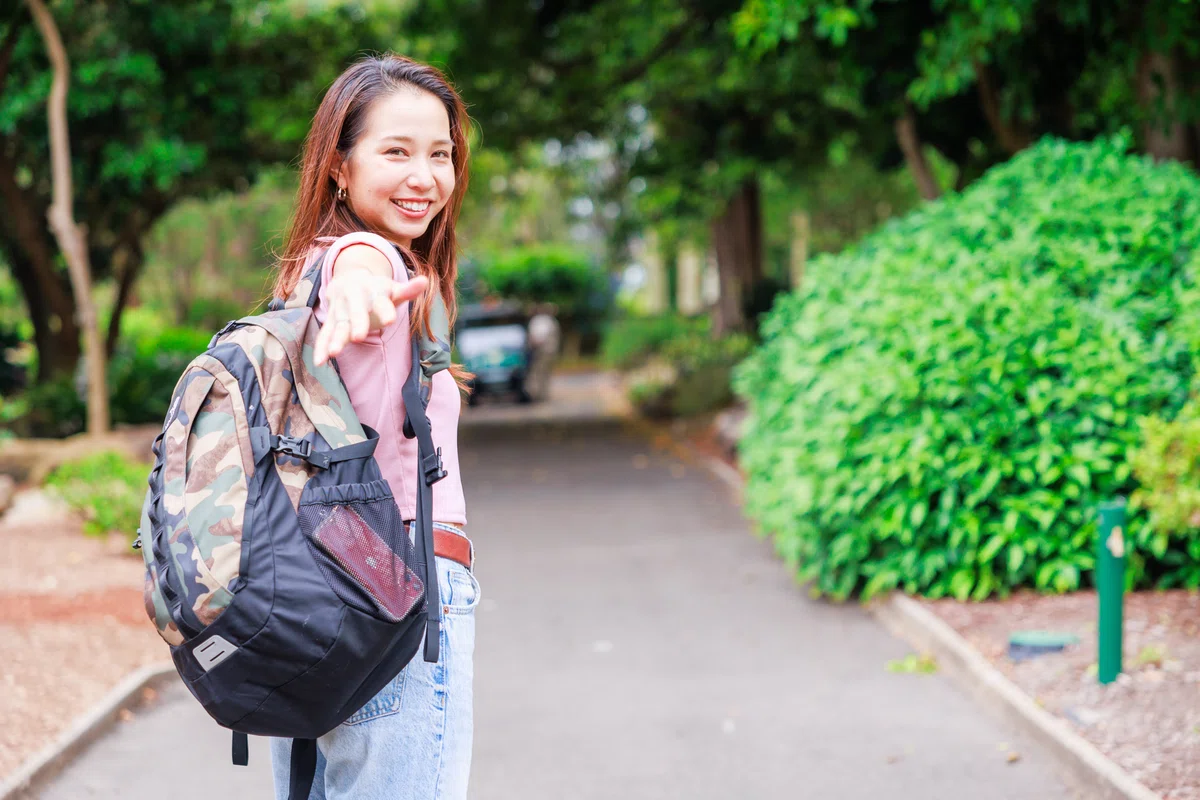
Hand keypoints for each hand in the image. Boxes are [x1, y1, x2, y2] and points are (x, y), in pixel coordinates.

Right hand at [313, 270, 428, 365]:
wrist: (348, 279)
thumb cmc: (378, 290)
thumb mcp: (392, 289)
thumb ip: (408, 290)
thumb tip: (425, 281)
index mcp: (373, 291)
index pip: (380, 301)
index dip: (385, 310)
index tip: (390, 320)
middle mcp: (354, 299)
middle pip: (356, 311)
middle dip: (357, 323)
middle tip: (360, 337)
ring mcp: (340, 310)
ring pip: (338, 325)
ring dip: (336, 339)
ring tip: (335, 353)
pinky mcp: (330, 321)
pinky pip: (324, 334)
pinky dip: (321, 347)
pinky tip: (319, 362)